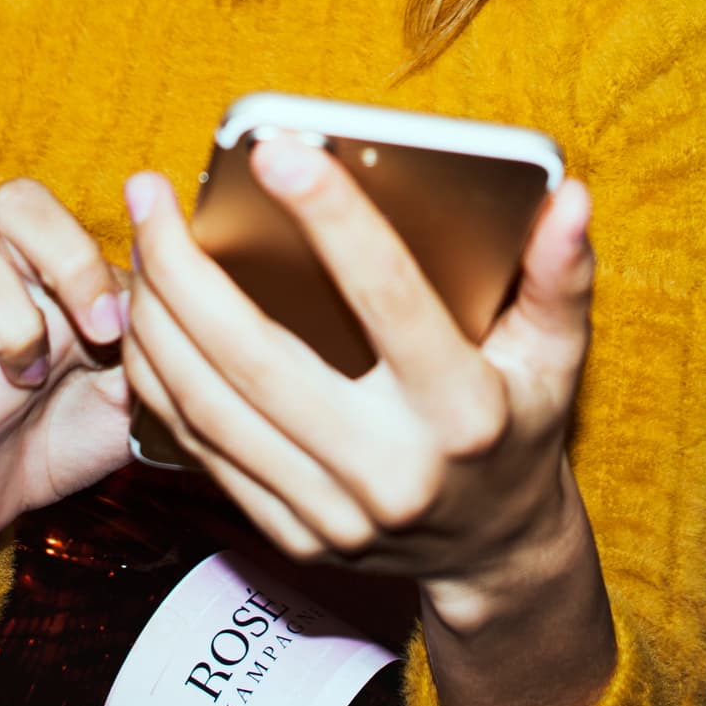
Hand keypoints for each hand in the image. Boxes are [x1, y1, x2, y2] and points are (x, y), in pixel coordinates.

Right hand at [0, 180, 133, 567]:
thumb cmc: (74, 433)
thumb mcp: (136, 401)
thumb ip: (167, 354)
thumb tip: (220, 320)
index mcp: (74, 281)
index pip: (88, 219)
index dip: (108, 262)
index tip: (125, 330)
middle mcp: (18, 283)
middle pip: (19, 202)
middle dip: (63, 257)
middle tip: (92, 330)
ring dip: (5, 317)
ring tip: (26, 379)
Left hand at [120, 135, 597, 626]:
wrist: (493, 554)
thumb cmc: (520, 427)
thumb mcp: (556, 357)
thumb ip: (560, 276)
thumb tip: (567, 196)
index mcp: (461, 413)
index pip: (389, 301)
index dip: (334, 221)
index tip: (278, 151)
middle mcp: (391, 470)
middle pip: (258, 356)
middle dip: (186, 269)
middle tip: (150, 193)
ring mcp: (332, 512)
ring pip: (209, 405)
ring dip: (156, 318)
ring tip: (138, 241)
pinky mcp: (290, 532)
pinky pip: (200, 448)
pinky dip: (159, 379)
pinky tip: (144, 317)